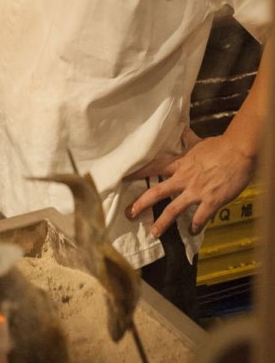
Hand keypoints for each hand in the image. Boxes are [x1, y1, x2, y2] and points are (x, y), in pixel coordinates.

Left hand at [124, 127, 255, 237]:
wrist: (238, 152)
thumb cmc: (220, 146)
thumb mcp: (200, 142)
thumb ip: (188, 139)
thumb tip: (182, 129)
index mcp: (180, 164)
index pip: (154, 168)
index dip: (138, 173)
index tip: (124, 178)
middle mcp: (184, 178)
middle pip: (157, 192)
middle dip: (141, 203)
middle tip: (129, 213)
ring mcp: (196, 191)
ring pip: (174, 209)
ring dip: (162, 222)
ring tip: (154, 233)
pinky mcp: (211, 201)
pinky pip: (200, 217)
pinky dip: (196, 226)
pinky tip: (193, 232)